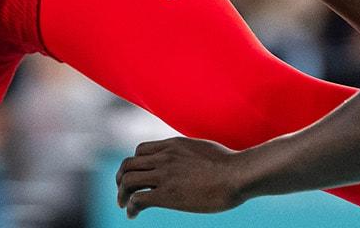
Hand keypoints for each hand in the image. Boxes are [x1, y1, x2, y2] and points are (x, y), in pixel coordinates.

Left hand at [116, 137, 252, 216]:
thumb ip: (191, 153)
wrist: (238, 175)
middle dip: (121, 179)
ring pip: (128, 180)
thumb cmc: (230, 165)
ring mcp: (164, 175)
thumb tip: (193, 159)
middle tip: (122, 192)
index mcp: (172, 145)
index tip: (137, 176)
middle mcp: (164, 157)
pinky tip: (133, 215)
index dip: (135, 164)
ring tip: (124, 205)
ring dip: (121, 194)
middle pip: (128, 164)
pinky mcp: (167, 195)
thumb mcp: (204, 149)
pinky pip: (138, 199)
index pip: (140, 150)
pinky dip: (131, 207)